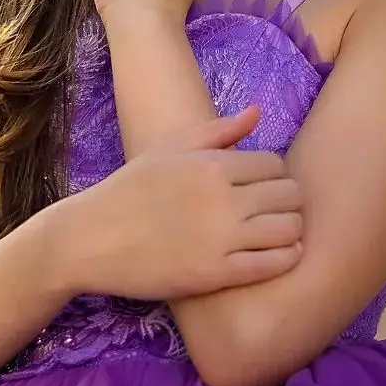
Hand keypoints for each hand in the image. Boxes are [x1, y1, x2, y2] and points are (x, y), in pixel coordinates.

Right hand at [56, 103, 303, 301]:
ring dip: (293, 229)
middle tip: (277, 209)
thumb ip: (218, 130)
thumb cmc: (129, 189)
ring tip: (281, 231)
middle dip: (289, 200)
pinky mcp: (216, 274)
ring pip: (288, 229)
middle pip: (288, 195)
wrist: (92, 238)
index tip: (265, 186)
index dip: (275, 175)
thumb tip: (258, 110)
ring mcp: (220, 239)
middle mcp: (222, 199)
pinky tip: (281, 254)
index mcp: (211, 165)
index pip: (274, 164)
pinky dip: (287, 258)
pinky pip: (273, 265)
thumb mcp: (169, 149)